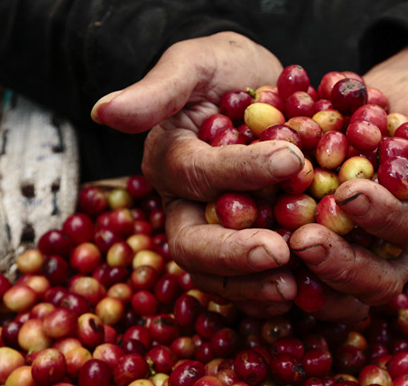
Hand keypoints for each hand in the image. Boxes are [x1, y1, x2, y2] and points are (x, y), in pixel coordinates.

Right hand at [91, 32, 305, 317]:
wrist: (265, 95)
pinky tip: (304, 297)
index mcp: (172, 162)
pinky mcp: (244, 252)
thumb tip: (104, 112)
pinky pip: (245, 288)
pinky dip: (269, 299)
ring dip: (251, 287)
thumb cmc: (228, 72)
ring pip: (213, 277)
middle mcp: (185, 208)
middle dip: (234, 253)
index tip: (289, 160)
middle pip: (192, 244)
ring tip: (293, 288)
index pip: (197, 174)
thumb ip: (159, 87)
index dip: (239, 171)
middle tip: (280, 253)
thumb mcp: (199, 64)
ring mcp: (213, 236)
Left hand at [289, 44, 407, 317]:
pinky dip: (276, 277)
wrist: (385, 108)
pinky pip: (301, 283)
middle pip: (377, 280)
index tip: (350, 195)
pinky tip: (250, 262)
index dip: (384, 218)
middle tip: (305, 241)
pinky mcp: (318, 256)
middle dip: (342, 264)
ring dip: (307, 281)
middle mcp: (394, 251)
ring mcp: (355, 258)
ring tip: (275, 254)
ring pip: (339, 296)